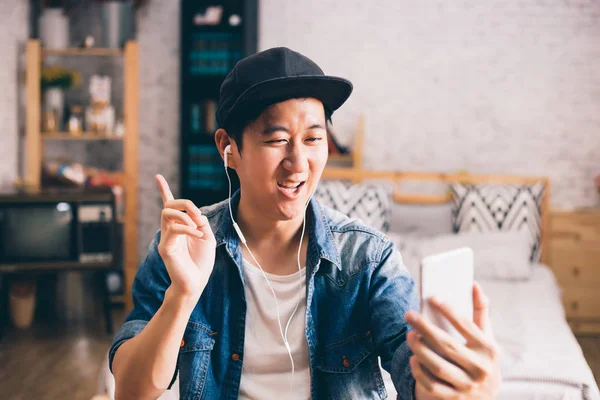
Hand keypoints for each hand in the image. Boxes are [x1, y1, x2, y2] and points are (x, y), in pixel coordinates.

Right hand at [155, 174, 215, 299]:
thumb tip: (194, 214)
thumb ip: (201, 222)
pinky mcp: (165, 248)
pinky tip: (198, 236)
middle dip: (185, 203)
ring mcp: (165, 239)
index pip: (169, 206)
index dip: (163, 190)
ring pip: (167, 214)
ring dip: (185, 216)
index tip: (158, 176)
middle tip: (199, 215)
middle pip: (169, 205)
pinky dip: (189, 229)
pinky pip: (174, 229)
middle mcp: (169, 231)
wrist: (195, 283)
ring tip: (198, 227)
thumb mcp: (207, 237)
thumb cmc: (201, 262)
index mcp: (179, 227)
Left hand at [406, 282, 500, 399]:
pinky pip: (432, 386)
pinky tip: (412, 359)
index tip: (432, 298)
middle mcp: (480, 369)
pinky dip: (420, 372)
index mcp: (489, 350)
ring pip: (438, 367)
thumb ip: (480, 312)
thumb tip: (474, 285)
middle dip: (426, 328)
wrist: (486, 396)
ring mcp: (467, 386)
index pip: (467, 326)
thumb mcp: (486, 337)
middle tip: (409, 315)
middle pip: (448, 345)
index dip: (449, 311)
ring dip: (420, 350)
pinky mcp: (454, 398)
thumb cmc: (482, 357)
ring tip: (409, 335)